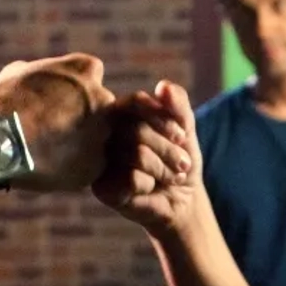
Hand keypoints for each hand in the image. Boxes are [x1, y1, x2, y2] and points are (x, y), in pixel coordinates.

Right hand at [0, 53, 114, 190]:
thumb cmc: (4, 102)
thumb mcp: (18, 72)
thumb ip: (41, 75)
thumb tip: (39, 80)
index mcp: (86, 69)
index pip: (91, 75)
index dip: (75, 90)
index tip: (59, 100)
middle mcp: (102, 99)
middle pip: (100, 110)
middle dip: (83, 119)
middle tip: (55, 130)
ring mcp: (102, 134)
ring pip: (97, 141)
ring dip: (80, 146)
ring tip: (48, 152)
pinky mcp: (95, 166)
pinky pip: (89, 168)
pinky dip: (73, 170)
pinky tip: (48, 168)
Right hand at [93, 81, 198, 240]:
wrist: (181, 200)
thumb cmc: (178, 160)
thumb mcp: (185, 128)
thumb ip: (177, 104)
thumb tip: (163, 86)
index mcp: (120, 113)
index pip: (136, 102)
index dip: (164, 119)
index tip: (182, 136)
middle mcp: (105, 135)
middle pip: (138, 130)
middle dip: (168, 149)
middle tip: (182, 163)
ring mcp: (101, 161)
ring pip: (137, 154)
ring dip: (163, 168)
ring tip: (171, 177)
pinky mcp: (102, 188)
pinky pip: (132, 179)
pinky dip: (150, 185)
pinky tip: (148, 190)